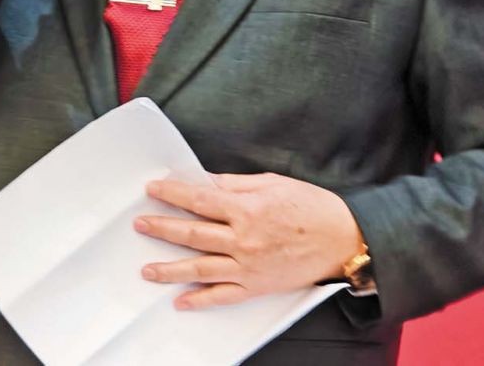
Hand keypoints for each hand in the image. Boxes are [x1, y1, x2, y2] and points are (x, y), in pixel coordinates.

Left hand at [136, 173, 363, 309]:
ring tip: (146, 270)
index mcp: (246, 208)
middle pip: (192, 233)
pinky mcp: (257, 286)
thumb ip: (235, 184)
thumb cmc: (311, 207)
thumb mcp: (272, 183)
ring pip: (200, 268)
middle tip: (139, 224)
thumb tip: (205, 181)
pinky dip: (201, 301)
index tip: (153, 189)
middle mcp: (243, 239)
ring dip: (170, 269)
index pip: (199, 199)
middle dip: (162, 228)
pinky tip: (180, 302)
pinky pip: (224, 296)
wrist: (344, 239)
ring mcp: (248, 266)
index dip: (173, 193)